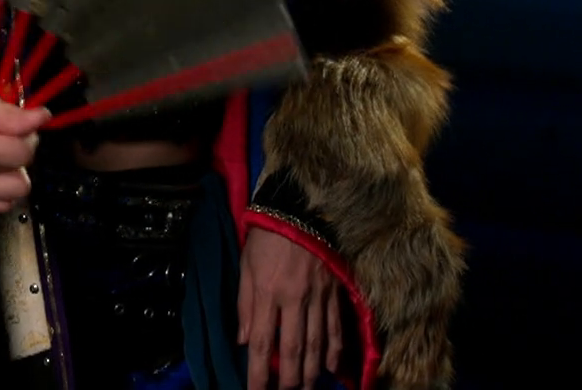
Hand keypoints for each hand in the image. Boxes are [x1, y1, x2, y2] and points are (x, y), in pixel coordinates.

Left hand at [239, 226, 343, 388]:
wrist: (299, 210)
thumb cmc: (265, 238)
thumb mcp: (245, 266)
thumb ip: (245, 305)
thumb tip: (244, 340)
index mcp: (268, 291)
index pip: (263, 342)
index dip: (260, 372)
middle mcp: (294, 298)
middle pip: (294, 348)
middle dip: (290, 378)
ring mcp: (318, 296)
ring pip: (318, 343)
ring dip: (314, 371)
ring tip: (308, 388)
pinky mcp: (334, 291)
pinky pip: (336, 326)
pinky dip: (336, 350)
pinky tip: (333, 368)